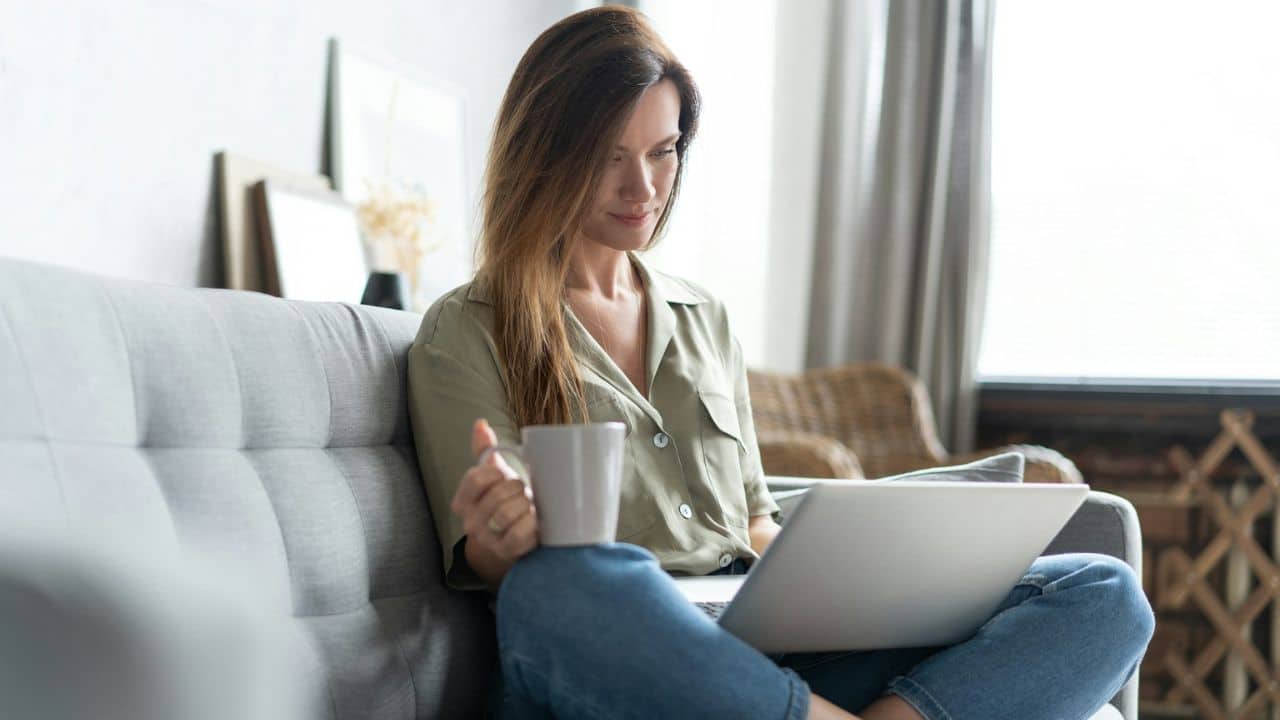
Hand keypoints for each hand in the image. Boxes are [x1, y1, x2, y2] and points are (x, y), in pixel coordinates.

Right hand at [451, 419, 538, 568]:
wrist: (509, 540)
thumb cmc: (503, 501)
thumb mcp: (492, 477)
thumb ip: (485, 451)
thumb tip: (480, 424)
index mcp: (462, 501)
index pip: (476, 478)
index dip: (497, 472)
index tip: (506, 474)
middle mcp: (470, 522)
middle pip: (496, 495)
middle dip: (517, 488)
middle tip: (525, 490)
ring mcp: (487, 539)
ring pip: (507, 514)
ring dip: (525, 505)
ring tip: (530, 504)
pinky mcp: (506, 552)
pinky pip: (519, 534)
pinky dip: (532, 524)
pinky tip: (535, 520)